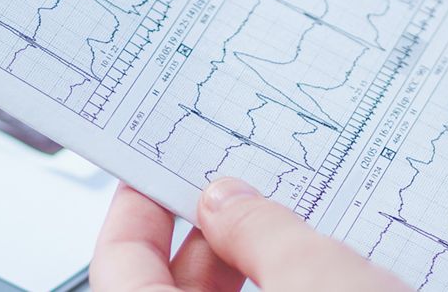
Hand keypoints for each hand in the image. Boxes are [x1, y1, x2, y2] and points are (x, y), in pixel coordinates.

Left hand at [90, 178, 409, 291]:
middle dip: (211, 236)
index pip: (115, 264)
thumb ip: (263, 231)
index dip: (134, 210)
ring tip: (298, 229)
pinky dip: (288, 291)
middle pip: (170, 289)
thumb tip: (227, 199)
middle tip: (245, 190)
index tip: (154, 168)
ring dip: (257, 269)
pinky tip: (332, 272)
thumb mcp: (320, 278)